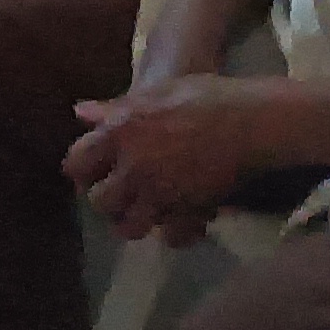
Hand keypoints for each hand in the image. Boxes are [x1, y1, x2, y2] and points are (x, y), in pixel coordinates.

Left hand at [67, 74, 283, 243]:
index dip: (82, 170)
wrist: (253, 120)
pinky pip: (172, 236)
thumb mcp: (155, 92)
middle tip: (122, 194)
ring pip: (130, 227)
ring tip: (146, 213)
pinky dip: (175, 233)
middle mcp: (133, 168)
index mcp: (119, 134)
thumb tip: (80, 112)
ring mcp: (161, 192)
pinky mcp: (190, 210)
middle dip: (108, 201)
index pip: (76, 164)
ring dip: (135, 222)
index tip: (94, 171)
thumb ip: (115, 109)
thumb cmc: (205, 96)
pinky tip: (181, 220)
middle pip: (100, 203)